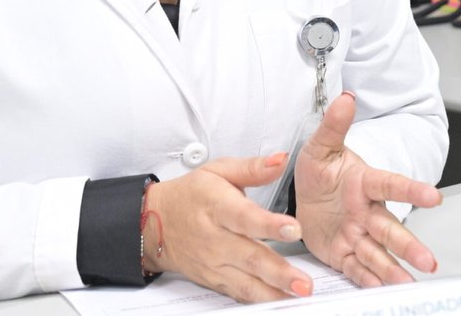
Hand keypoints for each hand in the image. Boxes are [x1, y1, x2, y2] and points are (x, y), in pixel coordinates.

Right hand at [141, 154, 313, 301]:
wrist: (155, 224)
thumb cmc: (191, 195)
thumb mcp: (219, 170)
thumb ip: (253, 167)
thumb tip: (282, 159)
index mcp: (218, 207)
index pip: (245, 217)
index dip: (270, 225)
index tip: (294, 229)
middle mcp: (215, 239)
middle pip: (250, 257)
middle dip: (279, 272)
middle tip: (304, 282)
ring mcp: (214, 264)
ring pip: (245, 282)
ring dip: (273, 292)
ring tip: (298, 295)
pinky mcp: (213, 280)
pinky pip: (237, 293)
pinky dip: (258, 300)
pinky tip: (279, 301)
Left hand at [293, 91, 443, 286]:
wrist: (307, 194)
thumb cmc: (320, 169)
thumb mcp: (320, 146)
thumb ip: (334, 125)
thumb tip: (345, 98)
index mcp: (365, 182)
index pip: (391, 184)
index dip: (413, 190)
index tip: (434, 197)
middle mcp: (366, 211)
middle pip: (390, 228)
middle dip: (409, 245)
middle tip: (429, 260)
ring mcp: (357, 234)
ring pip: (379, 253)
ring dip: (394, 269)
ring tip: (410, 283)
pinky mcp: (344, 253)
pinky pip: (357, 268)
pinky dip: (369, 280)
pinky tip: (382, 290)